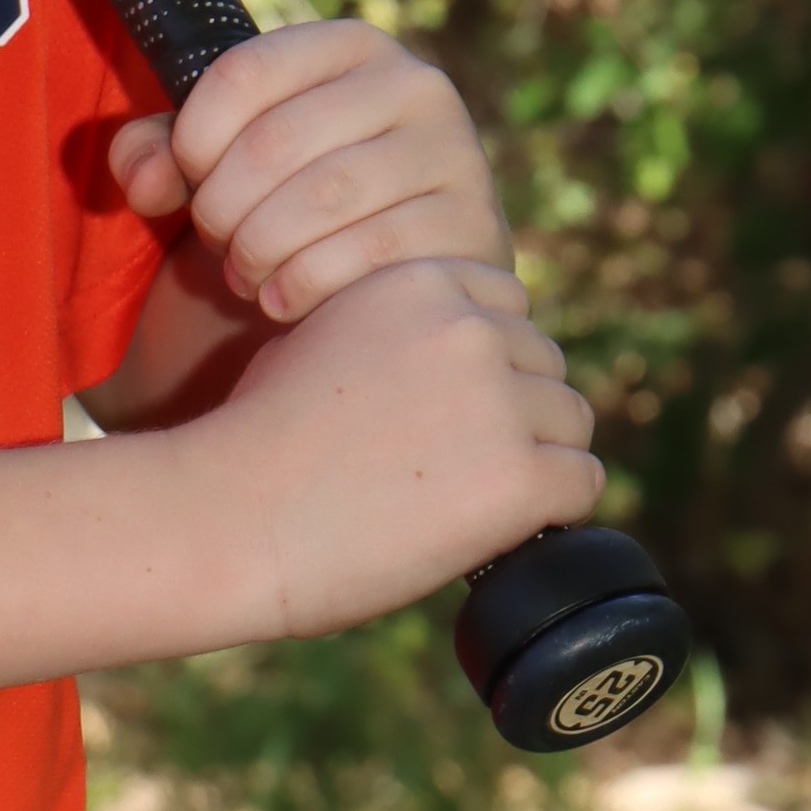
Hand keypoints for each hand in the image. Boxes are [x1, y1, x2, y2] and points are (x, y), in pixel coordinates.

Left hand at [110, 17, 511, 325]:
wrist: (397, 278)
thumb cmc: (293, 204)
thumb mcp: (222, 164)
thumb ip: (159, 153)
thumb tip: (145, 179)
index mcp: (351, 47)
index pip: (243, 72)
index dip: (192, 139)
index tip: (185, 182)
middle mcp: (416, 85)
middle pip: (276, 140)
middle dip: (222, 207)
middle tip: (215, 242)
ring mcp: (454, 153)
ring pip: (322, 197)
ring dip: (258, 250)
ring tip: (244, 274)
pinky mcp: (473, 226)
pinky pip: (368, 253)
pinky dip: (304, 285)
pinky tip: (282, 302)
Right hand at [196, 257, 603, 638]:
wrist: (226, 517)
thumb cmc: (253, 443)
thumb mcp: (314, 338)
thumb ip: (389, 331)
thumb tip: (453, 366)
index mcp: (420, 281)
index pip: (506, 306)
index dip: (481, 363)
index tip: (444, 410)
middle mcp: (470, 327)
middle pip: (545, 364)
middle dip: (512, 412)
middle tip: (448, 468)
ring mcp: (500, 400)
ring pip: (571, 423)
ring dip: (533, 460)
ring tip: (461, 500)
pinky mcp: (520, 475)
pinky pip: (583, 484)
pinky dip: (548, 513)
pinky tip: (492, 528)